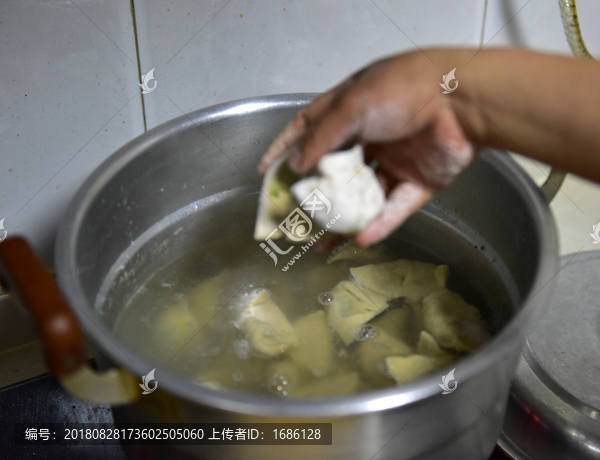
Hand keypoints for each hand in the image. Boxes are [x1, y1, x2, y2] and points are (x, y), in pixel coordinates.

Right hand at [258, 51, 475, 246]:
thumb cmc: (407, 90)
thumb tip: (297, 165)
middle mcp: (370, 136)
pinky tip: (361, 239)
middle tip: (293, 217)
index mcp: (351, 109)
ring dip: (343, 219)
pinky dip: (379, 224)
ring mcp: (395, 161)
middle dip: (313, 195)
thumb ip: (322, 137)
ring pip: (363, 196)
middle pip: (334, 171)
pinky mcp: (419, 182)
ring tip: (321, 243)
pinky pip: (395, 208)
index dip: (285, 149)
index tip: (266, 171)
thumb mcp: (354, 105)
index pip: (308, 130)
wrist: (465, 101)